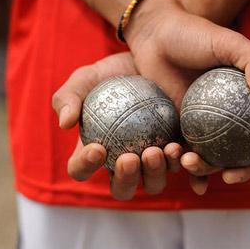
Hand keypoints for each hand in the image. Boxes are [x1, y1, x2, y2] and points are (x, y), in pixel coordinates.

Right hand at [51, 52, 183, 199]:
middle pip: (122, 188)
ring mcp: (152, 161)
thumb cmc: (113, 74)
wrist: (150, 60)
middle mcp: (123, 164)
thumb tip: (65, 124)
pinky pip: (182, 167)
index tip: (97, 147)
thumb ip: (68, 97)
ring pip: (154, 183)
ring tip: (156, 151)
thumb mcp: (86, 78)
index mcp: (94, 153)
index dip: (85, 166)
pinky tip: (183, 152)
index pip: (81, 169)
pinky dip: (184, 167)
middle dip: (125, 179)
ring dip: (155, 174)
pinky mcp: (177, 152)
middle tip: (130, 157)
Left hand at [124, 0, 249, 193]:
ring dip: (209, 170)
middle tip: (229, 176)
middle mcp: (236, 115)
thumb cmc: (195, 34)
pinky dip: (190, 169)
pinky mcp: (185, 129)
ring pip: (218, 158)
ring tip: (189, 162)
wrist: (156, 36)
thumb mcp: (229, 42)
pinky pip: (191, 154)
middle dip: (244, 171)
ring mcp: (211, 125)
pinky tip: (184, 174)